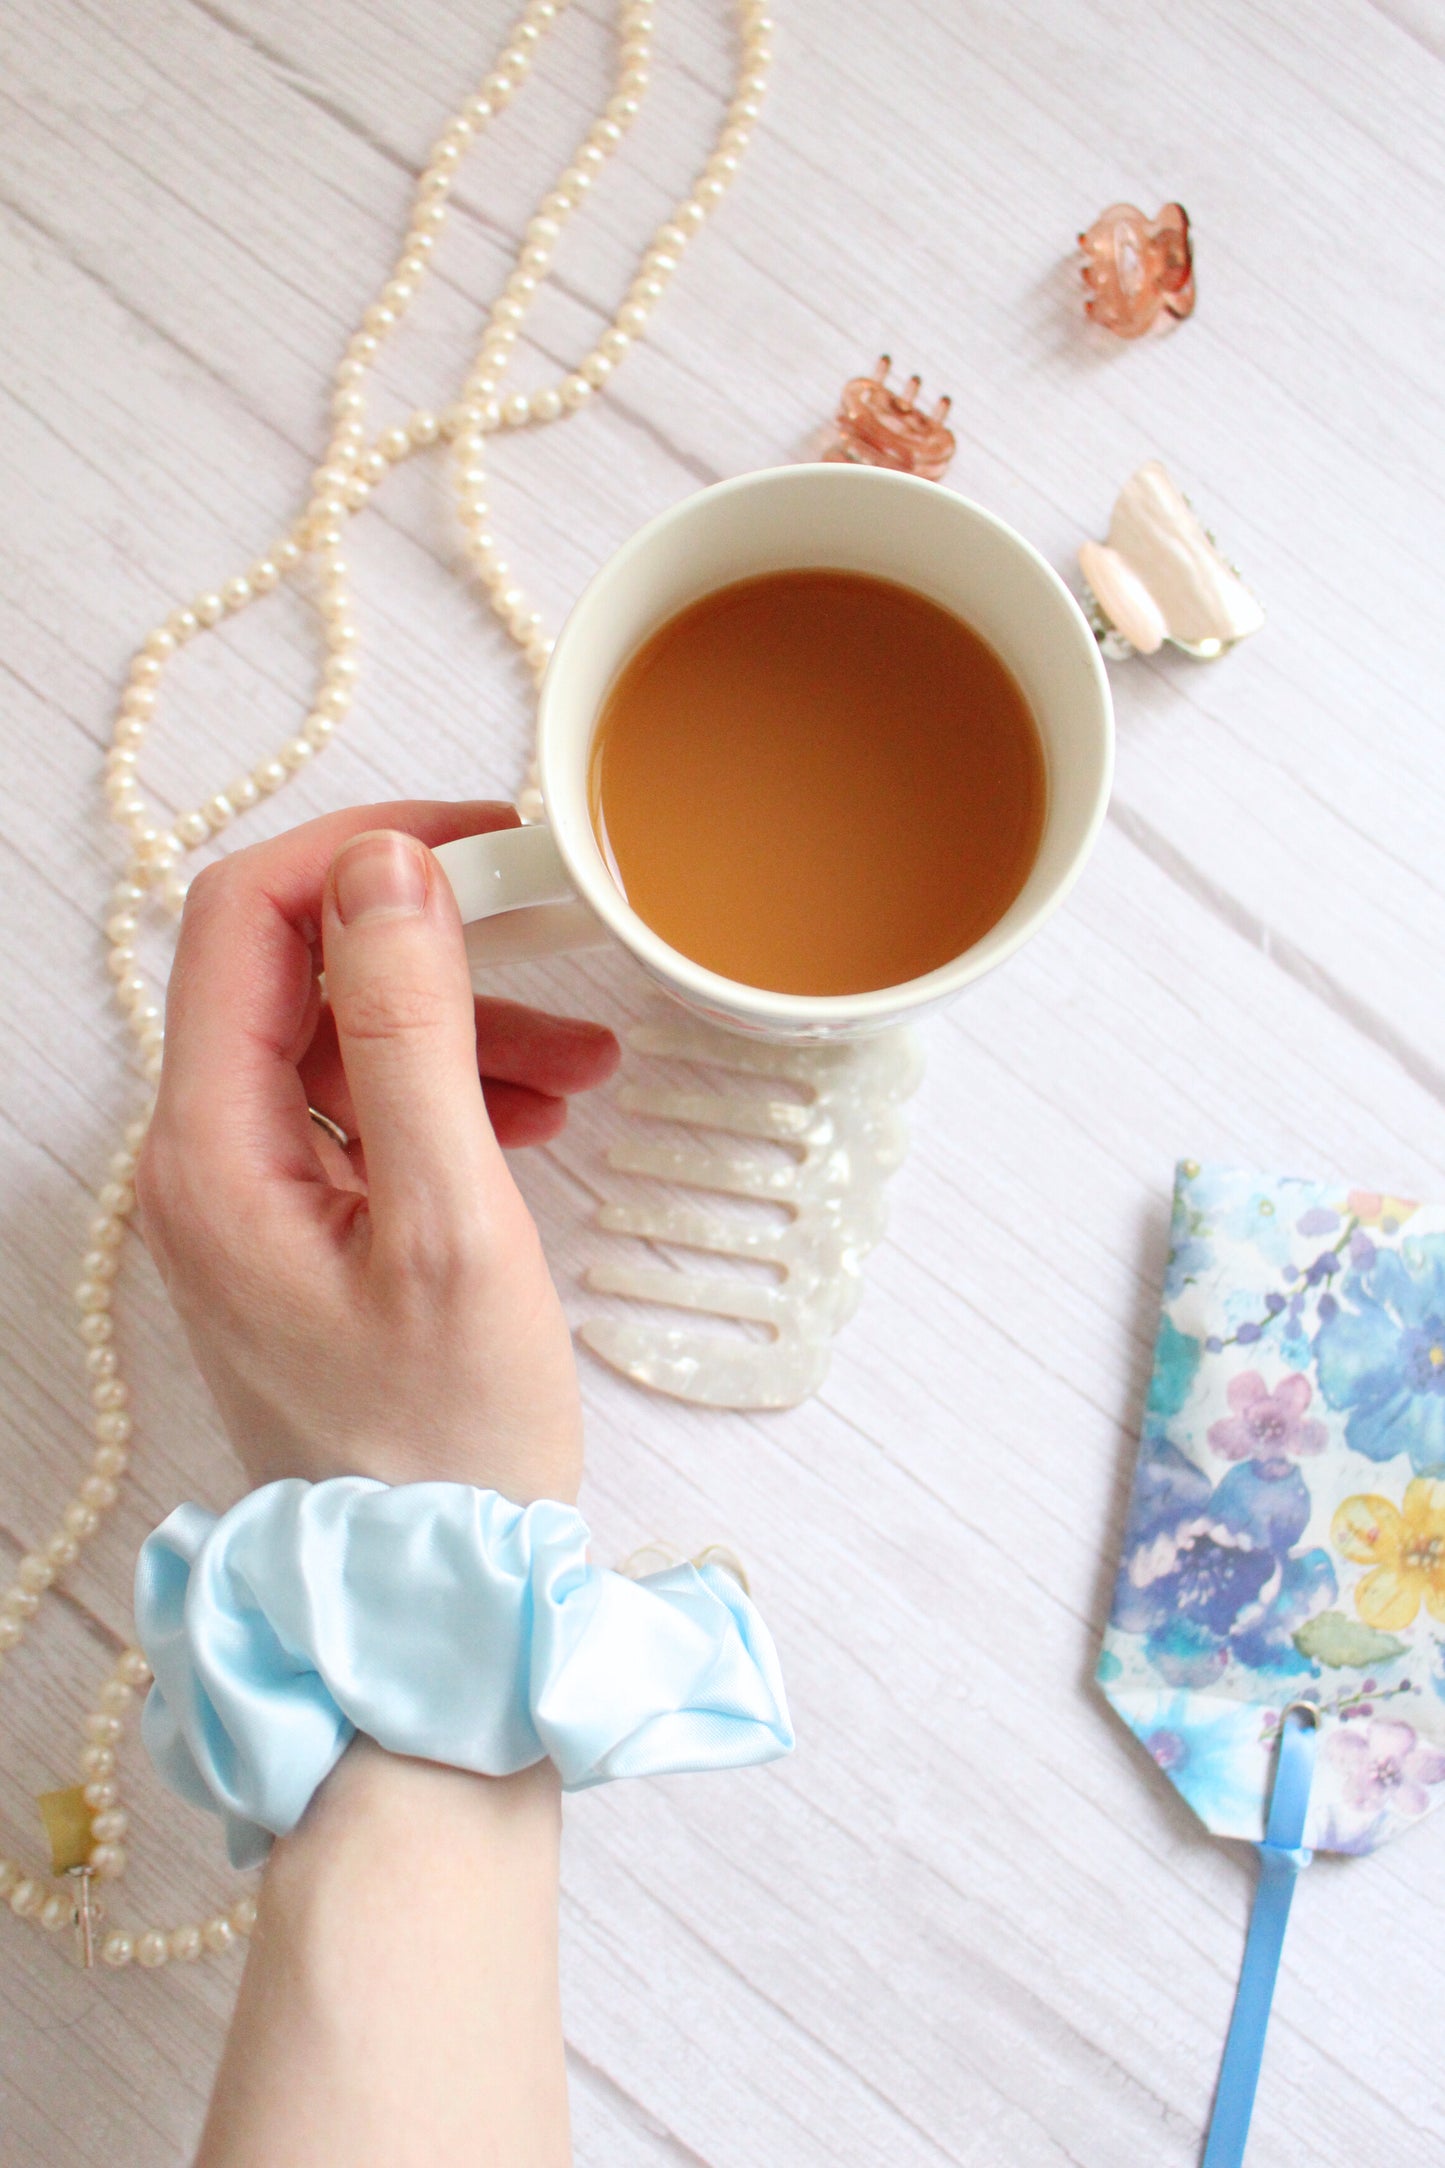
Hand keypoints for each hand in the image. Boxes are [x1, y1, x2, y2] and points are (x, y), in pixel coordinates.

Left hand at [135, 802, 617, 1504]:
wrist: (430, 1597)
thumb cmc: (445, 1444)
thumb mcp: (451, 1222)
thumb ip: (413, 1033)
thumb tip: (387, 871)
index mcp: (212, 1150)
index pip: (247, 919)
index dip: (362, 854)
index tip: (483, 847)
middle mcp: (204, 1161)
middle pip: (296, 971)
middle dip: (429, 943)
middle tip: (549, 932)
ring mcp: (247, 1197)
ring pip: (341, 1039)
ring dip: (460, 1021)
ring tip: (582, 1057)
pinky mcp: (298, 1229)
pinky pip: (363, 1111)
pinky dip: (452, 1090)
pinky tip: (539, 1114)